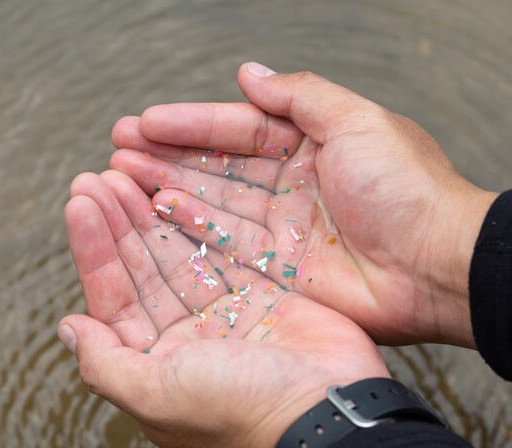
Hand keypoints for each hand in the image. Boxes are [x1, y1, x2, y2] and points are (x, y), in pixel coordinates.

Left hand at [59, 171, 388, 447]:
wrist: (325, 411)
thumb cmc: (238, 411)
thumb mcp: (156, 396)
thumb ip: (105, 364)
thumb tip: (67, 329)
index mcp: (155, 362)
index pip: (113, 297)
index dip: (93, 250)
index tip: (79, 204)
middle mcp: (186, 336)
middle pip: (143, 269)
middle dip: (118, 223)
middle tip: (97, 178)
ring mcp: (225, 312)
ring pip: (179, 254)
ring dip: (150, 214)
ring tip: (127, 173)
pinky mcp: (261, 293)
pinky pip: (223, 249)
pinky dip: (198, 220)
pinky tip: (173, 190)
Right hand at [110, 62, 497, 347]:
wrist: (436, 266)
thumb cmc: (406, 188)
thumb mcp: (356, 121)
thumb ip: (299, 96)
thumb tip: (248, 73)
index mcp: (310, 143)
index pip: (238, 128)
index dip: (191, 123)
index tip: (145, 121)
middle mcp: (290, 183)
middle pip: (216, 165)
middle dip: (167, 154)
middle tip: (118, 147)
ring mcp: (280, 226)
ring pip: (213, 200)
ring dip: (168, 185)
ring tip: (122, 174)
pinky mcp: (277, 265)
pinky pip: (226, 240)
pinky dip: (192, 224)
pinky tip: (157, 208)